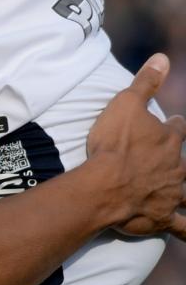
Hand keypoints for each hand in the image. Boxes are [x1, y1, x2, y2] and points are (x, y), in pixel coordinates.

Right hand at [86, 53, 185, 238]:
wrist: (106, 184)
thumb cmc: (114, 143)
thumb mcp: (126, 103)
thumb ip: (145, 82)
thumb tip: (163, 57)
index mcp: (168, 141)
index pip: (177, 129)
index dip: (174, 125)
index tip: (174, 122)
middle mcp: (176, 167)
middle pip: (184, 163)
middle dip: (181, 161)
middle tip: (176, 160)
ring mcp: (171, 193)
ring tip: (185, 193)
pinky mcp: (162, 216)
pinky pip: (182, 226)